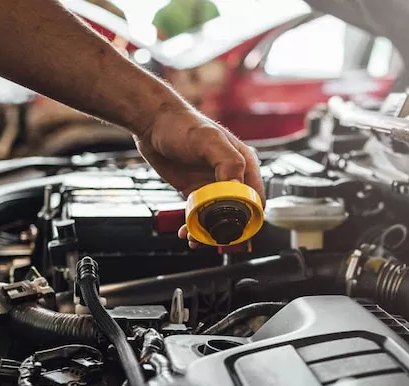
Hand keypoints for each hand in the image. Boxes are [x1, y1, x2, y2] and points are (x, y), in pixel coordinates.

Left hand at [134, 103, 263, 247]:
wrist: (152, 123)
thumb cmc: (182, 124)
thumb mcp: (209, 141)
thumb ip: (228, 163)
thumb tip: (238, 189)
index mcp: (244, 164)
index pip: (256, 198)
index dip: (249, 216)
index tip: (234, 227)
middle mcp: (232, 177)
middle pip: (239, 213)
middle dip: (227, 229)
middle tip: (211, 237)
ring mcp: (214, 185)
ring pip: (219, 218)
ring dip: (209, 232)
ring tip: (195, 238)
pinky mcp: (197, 191)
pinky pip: (202, 215)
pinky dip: (195, 227)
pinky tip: (186, 232)